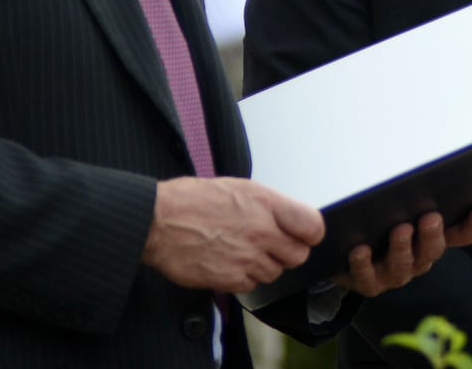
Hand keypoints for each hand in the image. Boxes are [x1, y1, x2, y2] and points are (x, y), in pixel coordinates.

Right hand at [141, 176, 324, 292]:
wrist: (158, 221)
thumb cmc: (190, 199)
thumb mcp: (236, 187)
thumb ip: (266, 205)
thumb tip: (284, 219)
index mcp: (265, 203)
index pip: (312, 226)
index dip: (309, 233)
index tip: (303, 234)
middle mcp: (261, 231)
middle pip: (298, 255)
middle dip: (286, 251)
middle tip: (268, 243)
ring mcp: (248, 258)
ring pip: (275, 272)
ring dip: (264, 265)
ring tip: (241, 249)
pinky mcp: (232, 279)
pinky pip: (252, 285)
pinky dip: (244, 277)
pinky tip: (228, 261)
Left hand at [331, 201, 471, 297]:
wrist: (347, 253)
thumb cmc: (379, 224)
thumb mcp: (400, 205)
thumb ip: (413, 193)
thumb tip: (422, 163)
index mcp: (430, 240)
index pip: (460, 235)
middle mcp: (417, 259)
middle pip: (431, 251)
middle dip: (432, 235)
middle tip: (431, 217)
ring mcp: (394, 273)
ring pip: (402, 265)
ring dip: (402, 248)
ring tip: (400, 230)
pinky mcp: (368, 282)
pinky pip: (367, 277)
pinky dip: (363, 264)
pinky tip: (360, 249)